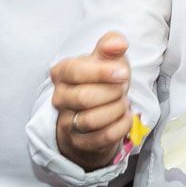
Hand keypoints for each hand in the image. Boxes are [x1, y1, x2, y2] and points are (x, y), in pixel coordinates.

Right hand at [50, 31, 132, 169]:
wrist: (97, 112)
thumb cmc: (102, 80)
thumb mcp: (107, 58)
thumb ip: (111, 45)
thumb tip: (118, 44)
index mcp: (62, 72)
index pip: (76, 71)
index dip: (102, 72)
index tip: (123, 73)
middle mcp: (60, 98)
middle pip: (84, 98)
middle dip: (112, 93)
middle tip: (123, 88)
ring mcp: (67, 122)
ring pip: (91, 120)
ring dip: (116, 110)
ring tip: (123, 102)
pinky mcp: (79, 142)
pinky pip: (102, 137)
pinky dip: (120, 126)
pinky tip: (125, 117)